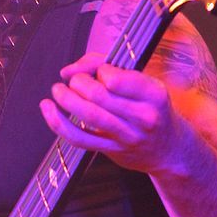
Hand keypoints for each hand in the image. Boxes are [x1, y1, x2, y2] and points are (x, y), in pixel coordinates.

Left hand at [39, 51, 188, 176]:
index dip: (98, 70)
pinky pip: (79, 138)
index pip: (115, 78)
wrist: (168, 149)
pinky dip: (58, 123)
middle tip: (74, 80)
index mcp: (153, 93)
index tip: (98, 71)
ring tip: (58, 90)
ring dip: (66, 99)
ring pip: (89, 116)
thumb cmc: (151, 108)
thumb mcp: (143, 82)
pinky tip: (48, 109)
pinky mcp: (110, 150)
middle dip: (78, 83)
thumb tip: (70, 70)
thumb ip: (107, 66)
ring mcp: (127, 136)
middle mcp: (143, 116)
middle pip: (99, 95)